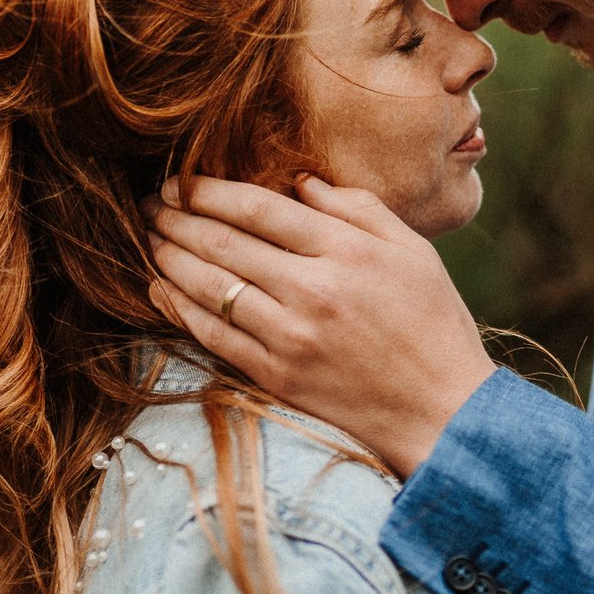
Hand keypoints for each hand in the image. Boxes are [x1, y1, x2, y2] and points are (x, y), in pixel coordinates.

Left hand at [145, 175, 495, 477]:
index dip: (211, 190)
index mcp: (348, 252)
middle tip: (152, 200)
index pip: (259, 208)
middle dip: (177, 217)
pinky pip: (213, 336)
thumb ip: (358, 208)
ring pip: (209, 286)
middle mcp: (313, 291)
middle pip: (224, 242)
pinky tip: (160, 287)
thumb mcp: (414, 251)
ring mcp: (290, 337)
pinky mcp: (277, 377)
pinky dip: (179, 308)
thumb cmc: (435, 325)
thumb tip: (301, 183)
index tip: (183, 180)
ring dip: (169, 256)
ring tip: (149, 236)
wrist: (443, 413)